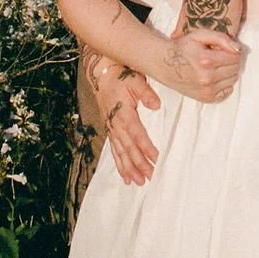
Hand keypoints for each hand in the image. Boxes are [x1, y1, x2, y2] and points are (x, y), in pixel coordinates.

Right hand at [96, 64, 160, 185]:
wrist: (102, 75)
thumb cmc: (120, 77)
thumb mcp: (135, 80)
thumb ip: (146, 93)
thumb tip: (156, 105)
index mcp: (124, 114)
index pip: (137, 135)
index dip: (146, 148)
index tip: (156, 159)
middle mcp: (116, 125)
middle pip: (129, 149)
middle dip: (140, 164)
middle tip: (151, 177)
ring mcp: (112, 130)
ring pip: (121, 154)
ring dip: (130, 169)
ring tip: (139, 182)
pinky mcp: (110, 131)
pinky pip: (115, 152)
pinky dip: (120, 165)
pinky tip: (126, 177)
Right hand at [160, 28, 240, 102]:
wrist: (164, 64)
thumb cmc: (183, 48)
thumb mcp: (199, 35)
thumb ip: (221, 38)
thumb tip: (237, 49)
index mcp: (206, 60)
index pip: (235, 57)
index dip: (232, 51)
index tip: (223, 49)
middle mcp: (207, 77)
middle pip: (235, 69)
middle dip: (231, 61)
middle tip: (220, 56)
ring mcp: (206, 90)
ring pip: (233, 80)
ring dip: (228, 72)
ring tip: (216, 66)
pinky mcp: (206, 98)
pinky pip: (227, 91)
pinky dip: (224, 83)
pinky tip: (215, 76)